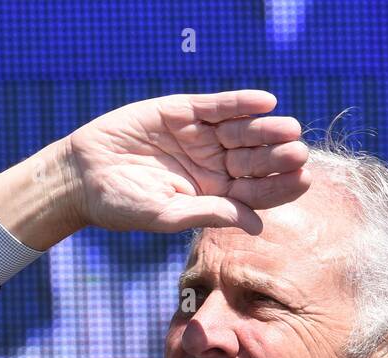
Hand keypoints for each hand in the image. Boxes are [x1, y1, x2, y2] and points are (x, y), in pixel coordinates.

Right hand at [67, 89, 309, 235]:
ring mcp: (201, 138)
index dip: (280, 186)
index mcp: (216, 197)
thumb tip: (256, 225)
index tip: (304, 180)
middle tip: (300, 151)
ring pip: (242, 132)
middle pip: (255, 161)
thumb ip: (209, 214)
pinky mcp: (184, 112)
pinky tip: (265, 102)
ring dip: (267, 130)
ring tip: (290, 128)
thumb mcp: (168, 215)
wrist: (83, 176)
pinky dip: (240, 103)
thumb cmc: (124, 205)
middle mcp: (214, 166)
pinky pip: (218, 106)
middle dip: (278, 156)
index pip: (256, 193)